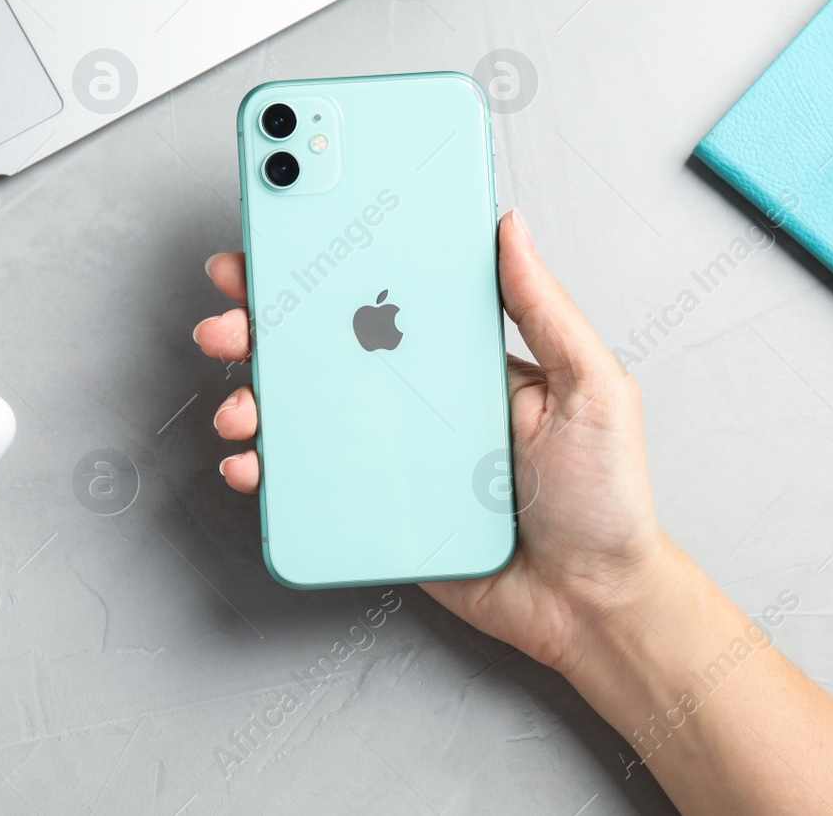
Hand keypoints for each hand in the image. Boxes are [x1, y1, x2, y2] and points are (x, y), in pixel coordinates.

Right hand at [194, 209, 669, 677]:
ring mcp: (391, 452)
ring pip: (303, 411)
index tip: (285, 234)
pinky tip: (251, 464)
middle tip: (229, 318)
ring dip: (253, 397)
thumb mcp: (591, 388)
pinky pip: (307, 482)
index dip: (332, 262)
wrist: (590, 604)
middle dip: (264, 323)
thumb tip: (511, 228)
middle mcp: (418, 397)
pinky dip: (266, 470)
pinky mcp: (375, 507)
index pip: (386, 293)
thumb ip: (546, 310)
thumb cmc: (603, 498)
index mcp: (462, 356)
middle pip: (326, 345)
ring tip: (241, 406)